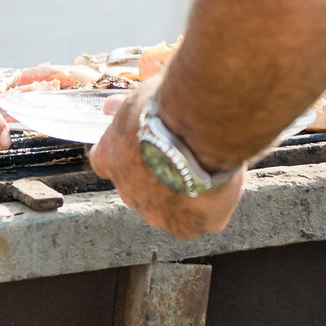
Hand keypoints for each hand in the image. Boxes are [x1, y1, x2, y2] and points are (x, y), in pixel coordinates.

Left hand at [91, 87, 244, 239]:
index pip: (105, 162)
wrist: (202, 127)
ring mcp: (156, 214)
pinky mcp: (188, 228)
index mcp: (110, 159)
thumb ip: (125, 109)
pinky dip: (209, 207)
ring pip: (168, 208)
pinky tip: (221, 185)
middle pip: (138, 188)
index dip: (124, 155)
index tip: (140, 145)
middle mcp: (127, 192)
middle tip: (181, 155)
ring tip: (207, 169)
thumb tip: (110, 107)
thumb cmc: (170, 105)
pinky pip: (198, 220)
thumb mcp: (140, 98)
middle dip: (155, 175)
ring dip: (182, 193)